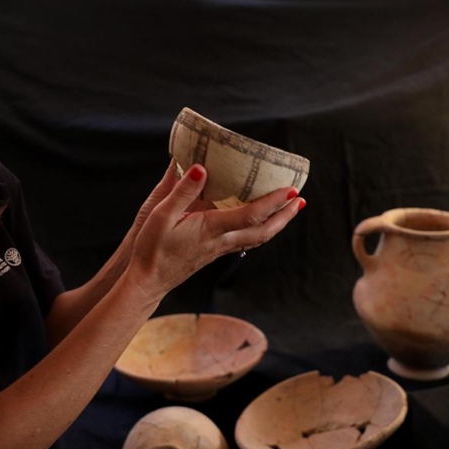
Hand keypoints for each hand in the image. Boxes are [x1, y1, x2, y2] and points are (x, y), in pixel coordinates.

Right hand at [127, 164, 304, 297]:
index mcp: (211, 229)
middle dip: (284, 216)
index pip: (251, 216)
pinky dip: (260, 230)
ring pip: (257, 239)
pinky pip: (245, 241)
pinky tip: (259, 223)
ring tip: (288, 210)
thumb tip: (201, 168)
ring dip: (276, 225)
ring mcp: (219, 250)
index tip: (290, 190)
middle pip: (263, 232)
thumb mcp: (160, 214)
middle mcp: (221, 242)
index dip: (273, 202)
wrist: (148, 280)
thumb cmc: (151, 247)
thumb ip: (182, 190)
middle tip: (300, 200)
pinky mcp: (214, 253)